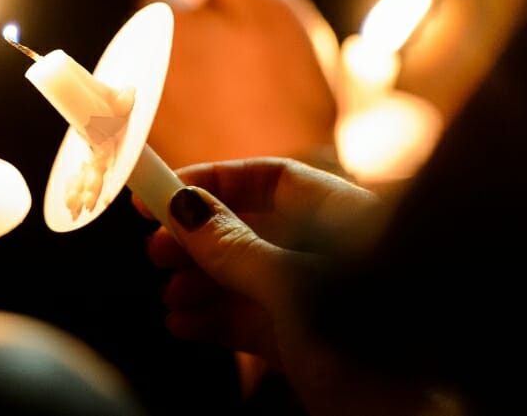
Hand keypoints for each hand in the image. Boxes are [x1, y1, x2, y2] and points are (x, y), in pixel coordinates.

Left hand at [139, 0, 338, 167]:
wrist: (287, 177)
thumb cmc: (284, 87)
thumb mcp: (262, 2)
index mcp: (162, 19)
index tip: (242, 16)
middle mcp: (138, 60)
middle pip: (162, 24)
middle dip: (198, 28)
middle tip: (247, 56)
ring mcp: (142, 103)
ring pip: (165, 64)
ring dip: (196, 67)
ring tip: (243, 90)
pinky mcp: (154, 140)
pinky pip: (169, 105)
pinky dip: (194, 105)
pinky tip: (230, 116)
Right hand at [141, 158, 450, 414]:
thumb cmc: (369, 346)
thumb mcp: (289, 287)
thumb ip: (233, 247)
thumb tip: (186, 208)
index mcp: (342, 220)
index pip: (271, 178)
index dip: (215, 180)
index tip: (163, 189)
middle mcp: (331, 256)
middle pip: (252, 230)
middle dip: (199, 239)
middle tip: (157, 248)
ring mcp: (319, 303)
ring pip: (247, 279)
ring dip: (201, 284)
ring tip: (170, 295)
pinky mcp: (309, 348)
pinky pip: (252, 322)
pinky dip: (216, 321)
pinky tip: (184, 325)